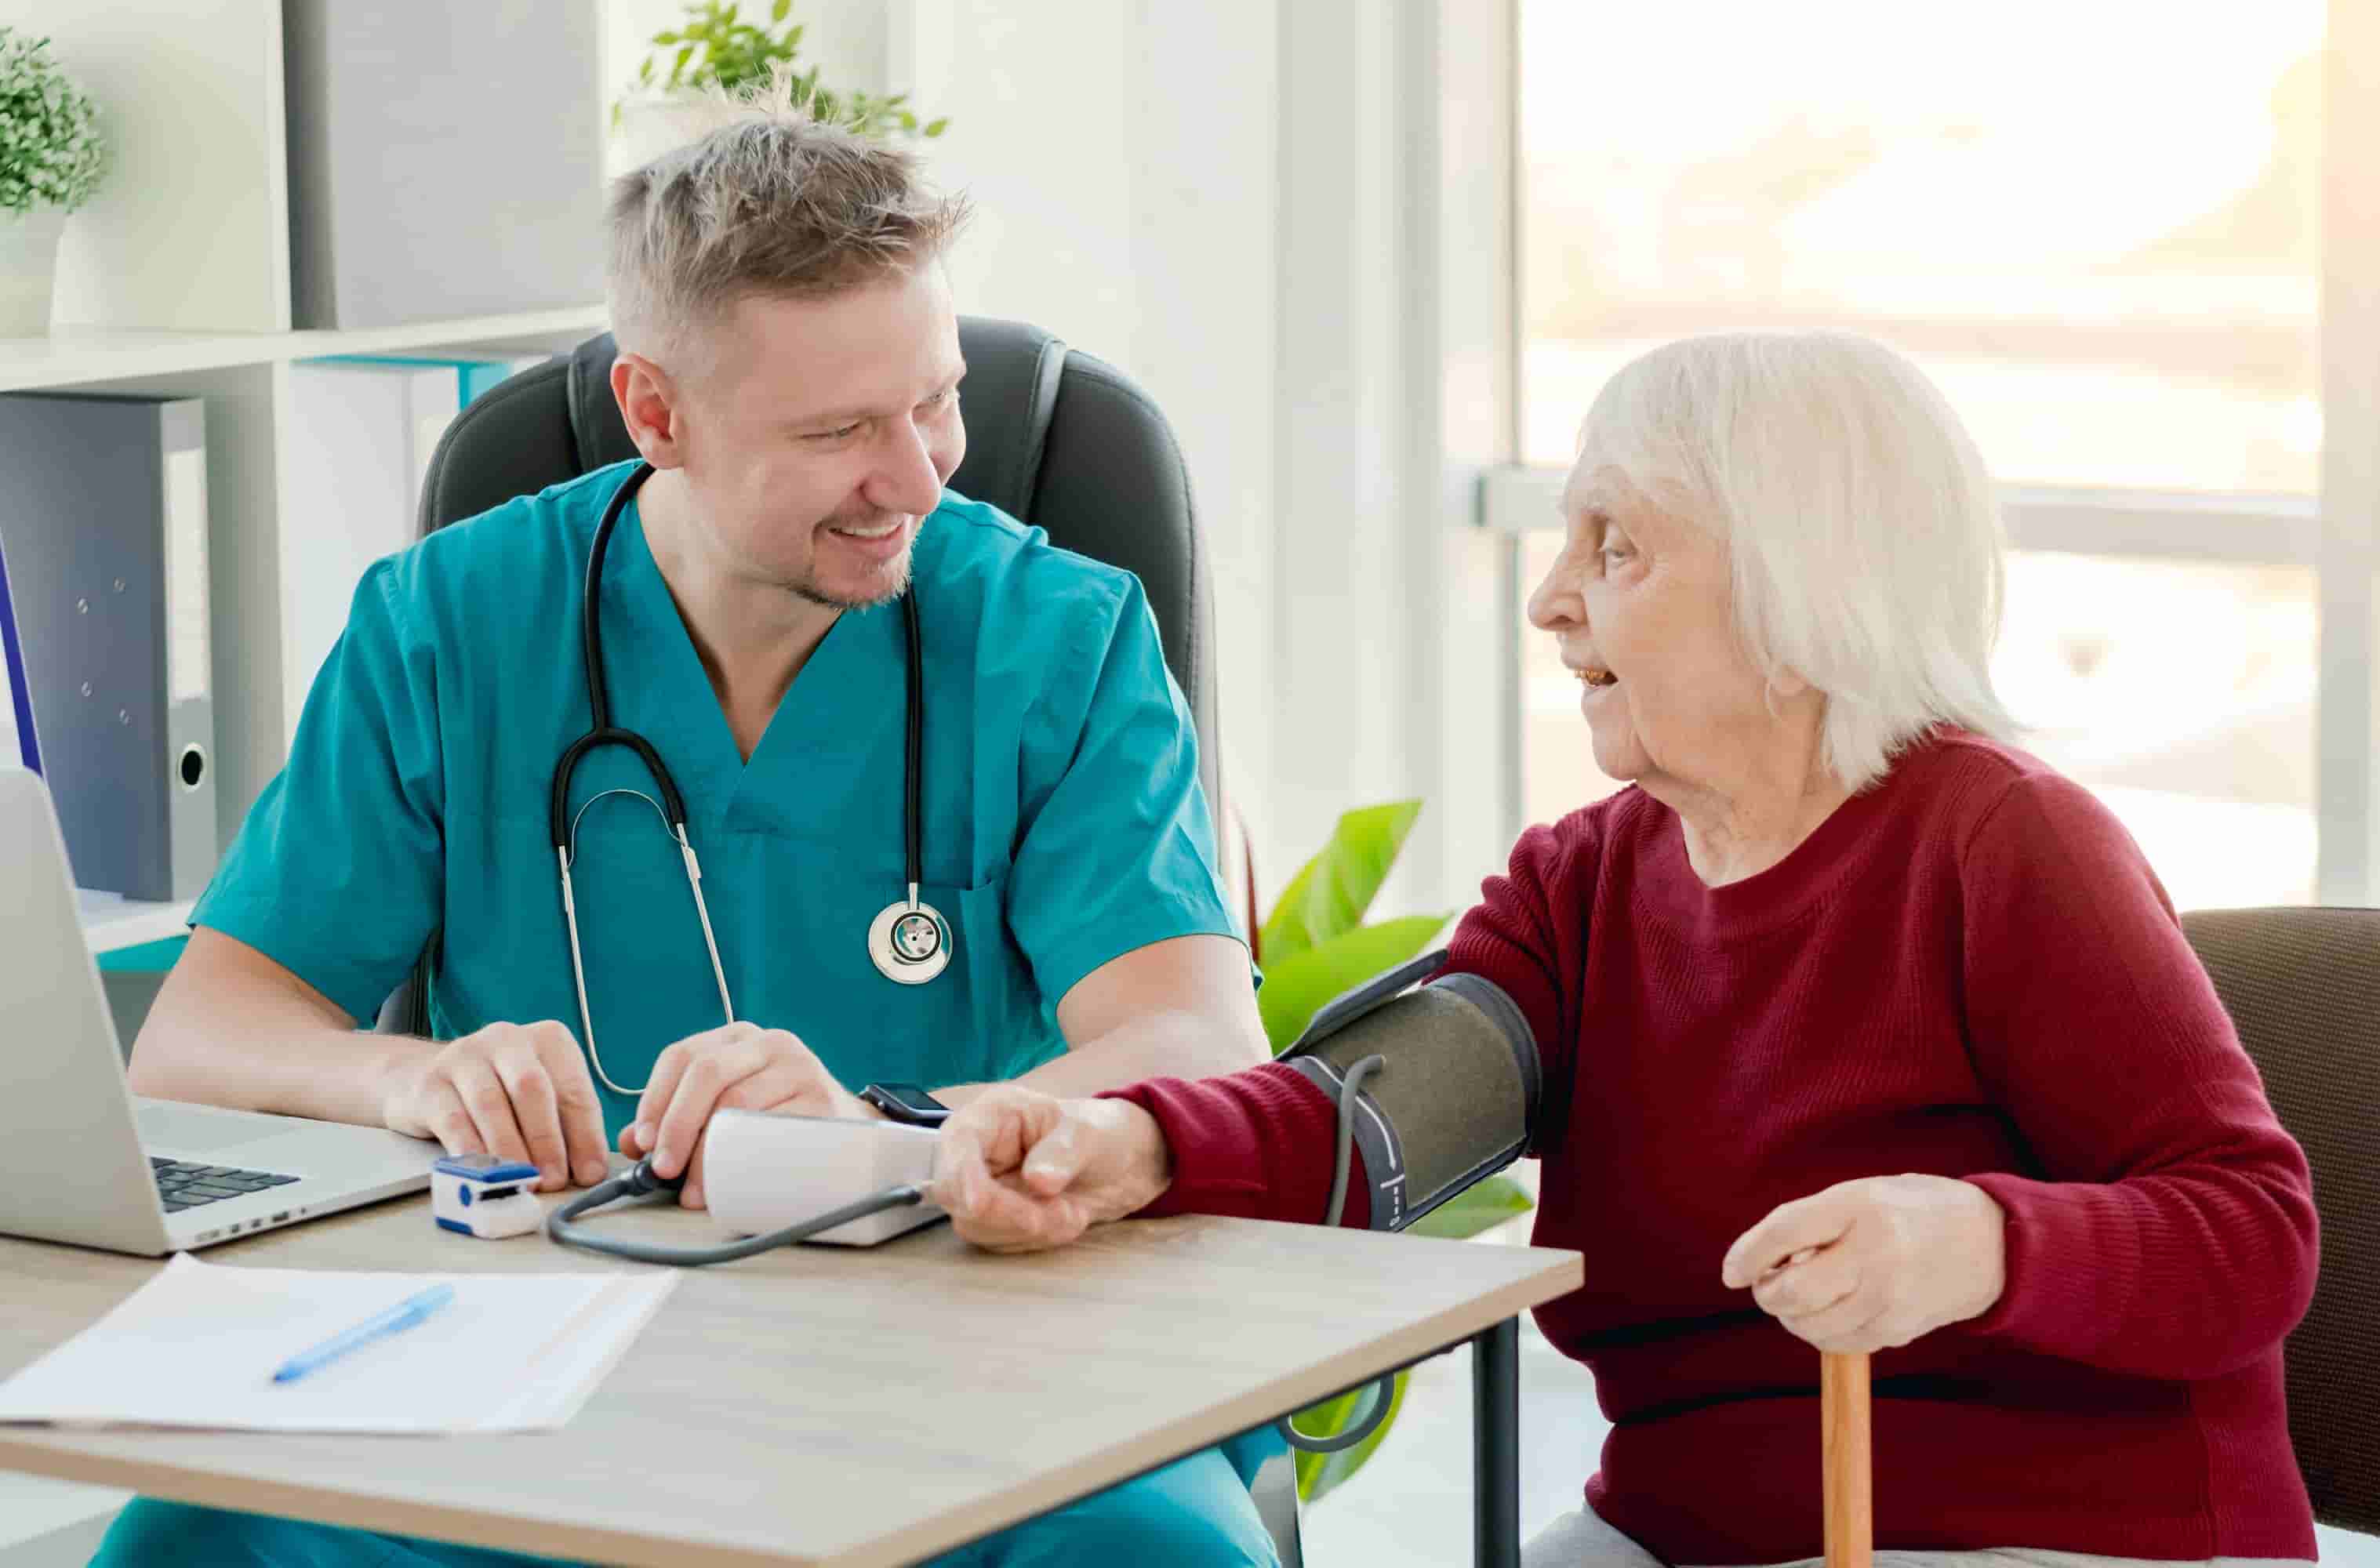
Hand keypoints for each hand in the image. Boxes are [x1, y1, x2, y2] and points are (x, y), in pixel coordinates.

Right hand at [379, 1020, 609, 1192]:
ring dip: (510, 1150)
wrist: (429, 1077)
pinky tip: (484, 1173)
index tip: (589, 1173)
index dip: (585, 1135)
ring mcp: (465, 1057)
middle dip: (546, 1139)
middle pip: (530, 1088)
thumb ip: (565, 1127)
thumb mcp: (541, 1098)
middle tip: (553, 1180)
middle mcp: (507, 1039)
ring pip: (490, 1104)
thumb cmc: (502, 1091)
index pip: (573, 1088)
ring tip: (522, 1181)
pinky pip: (454, 1121)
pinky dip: (472, 1151)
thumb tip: (588, 1171)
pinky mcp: (431, 1084)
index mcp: (549, 1039)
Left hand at [616, 1022, 875, 1208]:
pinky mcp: (822, 1100)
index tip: (642, 1143)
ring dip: (706, 1152)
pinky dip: (744, 1158)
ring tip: (693, 1190)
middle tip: (662, 1170)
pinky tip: (731, 1181)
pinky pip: (773, 1127)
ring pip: (736, 1102)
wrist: (851, 1130)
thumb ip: (679, 1118)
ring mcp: (800, 1067)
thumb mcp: (729, 1106)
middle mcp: (769, 1042)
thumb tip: (630, 1143)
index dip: (654, 1099)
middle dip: (675, 1125)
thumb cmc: (778, 1119)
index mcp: (738, 1039)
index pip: (681, 1055)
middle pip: (705, 1073)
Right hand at [929, 1086, 1171, 1252]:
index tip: (979, 1203)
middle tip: (1063, 1215)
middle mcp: (977, 1150)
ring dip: (1027, 1230)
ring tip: (1074, 1214)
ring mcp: (982, 1185)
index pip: (958, 1144)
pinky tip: (1065, 1221)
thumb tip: (1036, 1180)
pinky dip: (1034, 1240)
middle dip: (1008, 1213)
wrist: (1122, 1167)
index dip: (961, 1175)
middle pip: (956, 1193)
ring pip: (976, 1224)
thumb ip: (1063, 1152)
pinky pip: (997, 1240)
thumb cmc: (1102, 1135)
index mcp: (993, 1115)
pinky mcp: (994, 1216)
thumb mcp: (1090, 1135)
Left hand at [1720, 1174, 2007, 1353]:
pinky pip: (1840, 1342)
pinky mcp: (1899, 1328)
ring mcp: (1889, 1296)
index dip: (1748, 1255)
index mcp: (1861, 1205)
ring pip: (1812, 1325)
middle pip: (1795, 1291)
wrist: (1991, 1244)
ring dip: (1791, 1317)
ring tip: (1800, 1297)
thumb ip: (1816, 1221)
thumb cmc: (1914, 1210)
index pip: (1785, 1231)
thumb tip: (1764, 1261)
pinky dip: (1821, 1332)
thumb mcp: (1865, 1192)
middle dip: (1768, 1293)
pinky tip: (1830, 1312)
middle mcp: (1875, 1252)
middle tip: (1767, 1285)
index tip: (1731, 1273)